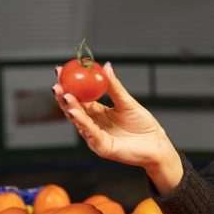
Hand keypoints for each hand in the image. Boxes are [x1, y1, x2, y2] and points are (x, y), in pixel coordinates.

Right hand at [52, 62, 181, 193]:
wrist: (156, 145)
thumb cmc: (143, 125)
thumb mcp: (127, 102)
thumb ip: (114, 87)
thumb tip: (106, 66)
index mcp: (98, 113)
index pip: (79, 98)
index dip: (69, 85)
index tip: (61, 71)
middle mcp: (93, 124)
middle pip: (73, 110)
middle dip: (63, 97)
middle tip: (56, 84)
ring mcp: (95, 136)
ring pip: (79, 121)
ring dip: (70, 108)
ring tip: (64, 95)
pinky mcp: (101, 147)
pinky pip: (90, 133)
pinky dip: (82, 122)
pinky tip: (74, 112)